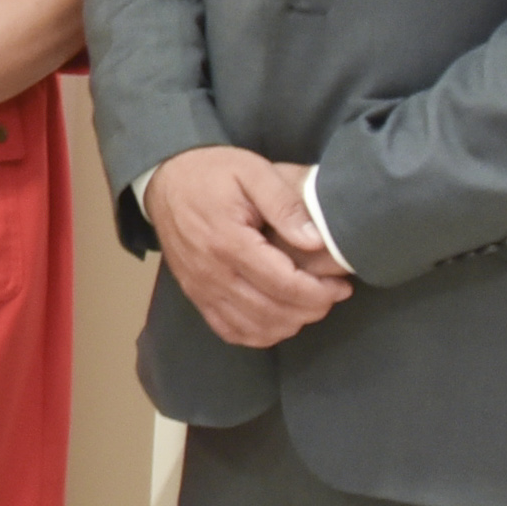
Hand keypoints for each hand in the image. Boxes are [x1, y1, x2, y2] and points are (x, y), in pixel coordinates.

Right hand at [140, 147, 352, 346]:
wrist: (164, 180)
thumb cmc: (212, 172)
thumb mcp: (253, 171)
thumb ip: (285, 204)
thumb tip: (315, 242)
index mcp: (228, 241)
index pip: (284, 285)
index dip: (320, 293)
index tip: (341, 286)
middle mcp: (212, 272)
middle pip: (272, 312)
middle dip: (311, 310)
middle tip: (332, 294)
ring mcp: (200, 288)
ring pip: (254, 328)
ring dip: (289, 324)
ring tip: (309, 304)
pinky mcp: (195, 295)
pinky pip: (230, 331)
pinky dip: (259, 334)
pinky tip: (278, 318)